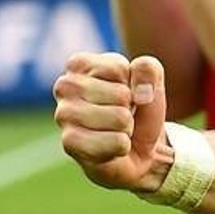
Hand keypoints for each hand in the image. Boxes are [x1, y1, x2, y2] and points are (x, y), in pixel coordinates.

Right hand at [53, 52, 168, 192]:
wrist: (137, 149)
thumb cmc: (138, 109)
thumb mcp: (151, 81)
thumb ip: (149, 70)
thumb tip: (140, 94)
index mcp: (80, 64)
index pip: (120, 69)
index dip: (133, 83)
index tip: (124, 92)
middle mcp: (65, 86)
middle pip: (122, 95)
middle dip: (130, 107)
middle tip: (120, 113)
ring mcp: (63, 114)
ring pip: (120, 118)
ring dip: (126, 127)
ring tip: (115, 128)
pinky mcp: (69, 142)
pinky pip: (116, 142)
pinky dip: (122, 146)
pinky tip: (109, 146)